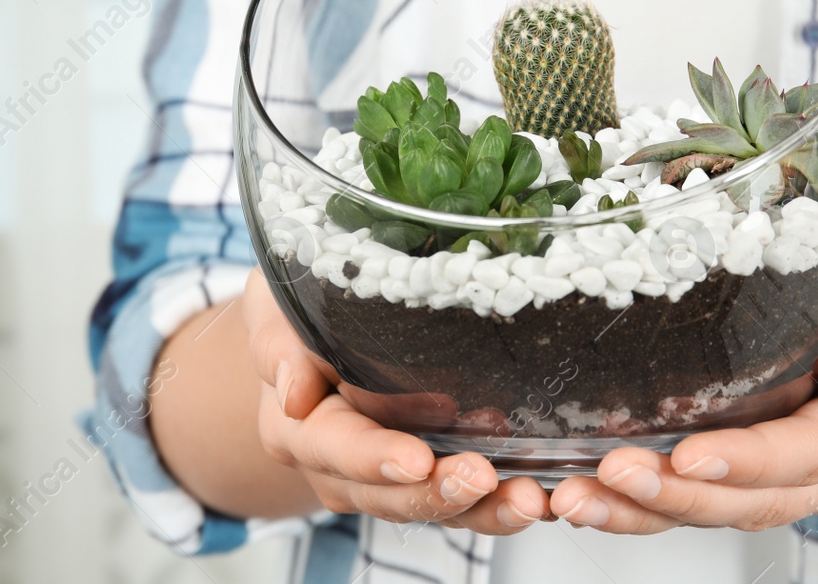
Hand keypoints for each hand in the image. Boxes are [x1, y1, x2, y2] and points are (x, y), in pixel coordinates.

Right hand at [243, 268, 549, 531]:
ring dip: (480, 509)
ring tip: (526, 499)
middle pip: (387, 494)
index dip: (375, 457)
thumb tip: (292, 391)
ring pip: (430, 507)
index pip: (335, 448)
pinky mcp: (422, 477)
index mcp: (298, 426)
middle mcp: (337, 466)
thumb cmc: (296, 312)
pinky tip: (541, 495)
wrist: (306, 339)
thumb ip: (279, 342)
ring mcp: (382, 479)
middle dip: (437, 491)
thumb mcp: (276, 308)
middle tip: (484, 477)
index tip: (416, 459)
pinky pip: (460, 502)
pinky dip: (499, 503)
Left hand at [548, 249, 817, 532]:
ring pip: (710, 513)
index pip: (804, 457)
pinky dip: (632, 509)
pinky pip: (688, 504)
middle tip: (611, 473)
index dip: (746, 462)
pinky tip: (578, 498)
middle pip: (749, 502)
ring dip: (640, 512)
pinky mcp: (739, 480)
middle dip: (676, 496)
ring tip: (575, 498)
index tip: (688, 457)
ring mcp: (781, 484)